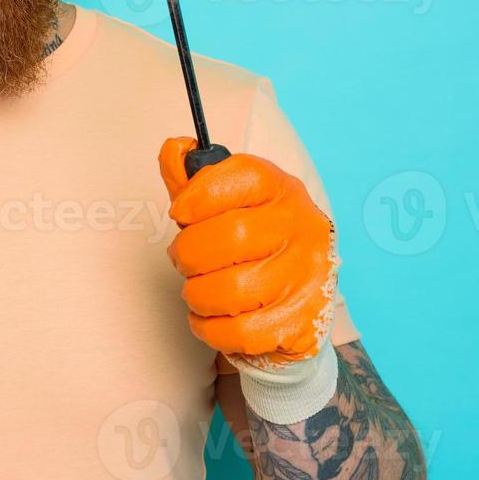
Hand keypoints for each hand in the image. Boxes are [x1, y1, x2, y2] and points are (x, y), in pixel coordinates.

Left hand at [157, 136, 336, 368]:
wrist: (297, 304)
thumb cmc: (251, 246)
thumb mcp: (224, 205)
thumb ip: (192, 180)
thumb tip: (172, 148)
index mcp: (282, 190)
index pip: (242, 174)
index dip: (199, 193)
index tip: (180, 211)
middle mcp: (302, 228)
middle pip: (228, 236)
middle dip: (188, 253)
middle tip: (183, 260)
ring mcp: (306, 277)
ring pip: (229, 289)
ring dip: (196, 295)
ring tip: (197, 290)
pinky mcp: (301, 322)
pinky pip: (238, 331)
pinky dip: (210, 328)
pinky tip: (210, 317)